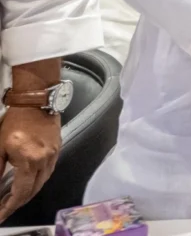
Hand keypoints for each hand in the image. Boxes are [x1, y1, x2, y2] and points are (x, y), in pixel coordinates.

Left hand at [0, 106, 60, 220]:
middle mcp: (44, 161)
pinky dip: (38, 181)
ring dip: (29, 193)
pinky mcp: (57, 150)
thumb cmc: (15, 122)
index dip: (9, 207)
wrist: (37, 102)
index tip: (0, 215)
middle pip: (33, 190)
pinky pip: (48, 172)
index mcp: (29, 161)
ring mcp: (53, 156)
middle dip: (18, 203)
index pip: (20, 192)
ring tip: (15, 199)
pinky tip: (30, 182)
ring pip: (43, 182)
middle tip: (5, 209)